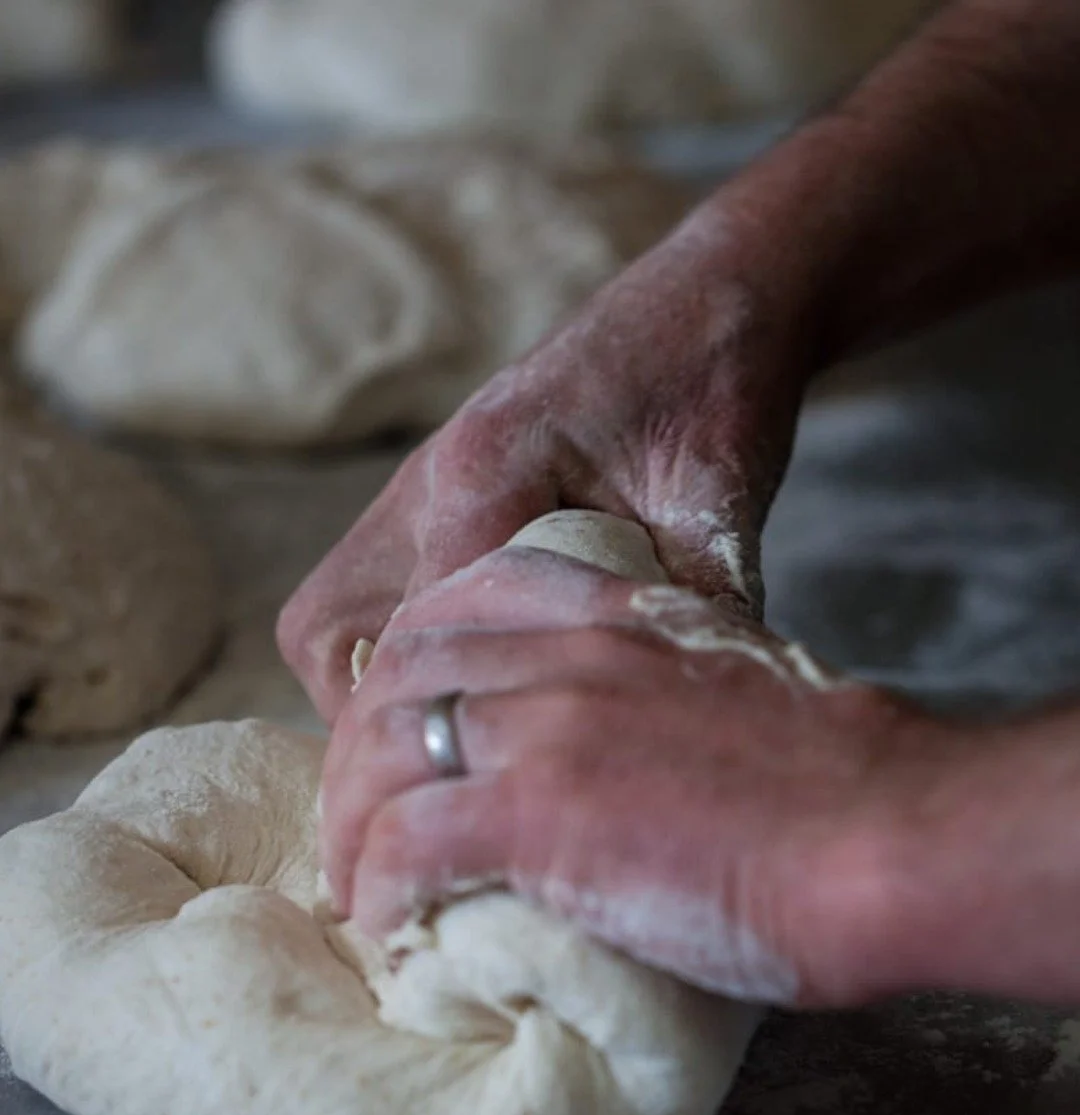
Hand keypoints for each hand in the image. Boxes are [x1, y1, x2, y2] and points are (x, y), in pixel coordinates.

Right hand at [277, 200, 815, 723]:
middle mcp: (424, 480)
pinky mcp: (429, 493)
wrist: (708, 300)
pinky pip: (363, 590)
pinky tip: (469, 677)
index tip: (465, 795)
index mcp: (484, 473)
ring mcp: (415, 485)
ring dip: (366, 685)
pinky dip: (390, 648)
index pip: (414, 636)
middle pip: (327, 633)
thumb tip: (684, 716)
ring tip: (451, 734)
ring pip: (327, 614)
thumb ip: (693, 603)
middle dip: (370, 721)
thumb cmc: (715, 385)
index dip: (435, 728)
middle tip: (448, 773)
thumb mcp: (720, 500)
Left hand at [318, 546, 953, 1008]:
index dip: (408, 668)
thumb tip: (628, 776)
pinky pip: (406, 842)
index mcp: (617, 620)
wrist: (890, 831)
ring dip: (353, 828)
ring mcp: (546, 726)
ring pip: (383, 753)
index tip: (402, 734)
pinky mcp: (538, 810)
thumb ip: (661, 711)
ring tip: (358, 887)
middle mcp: (565, 655)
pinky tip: (386, 923)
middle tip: (359, 823)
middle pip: (401, 676)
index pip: (464, 604)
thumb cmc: (843, 791)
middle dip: (358, 753)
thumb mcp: (733, 706)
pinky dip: (377, 886)